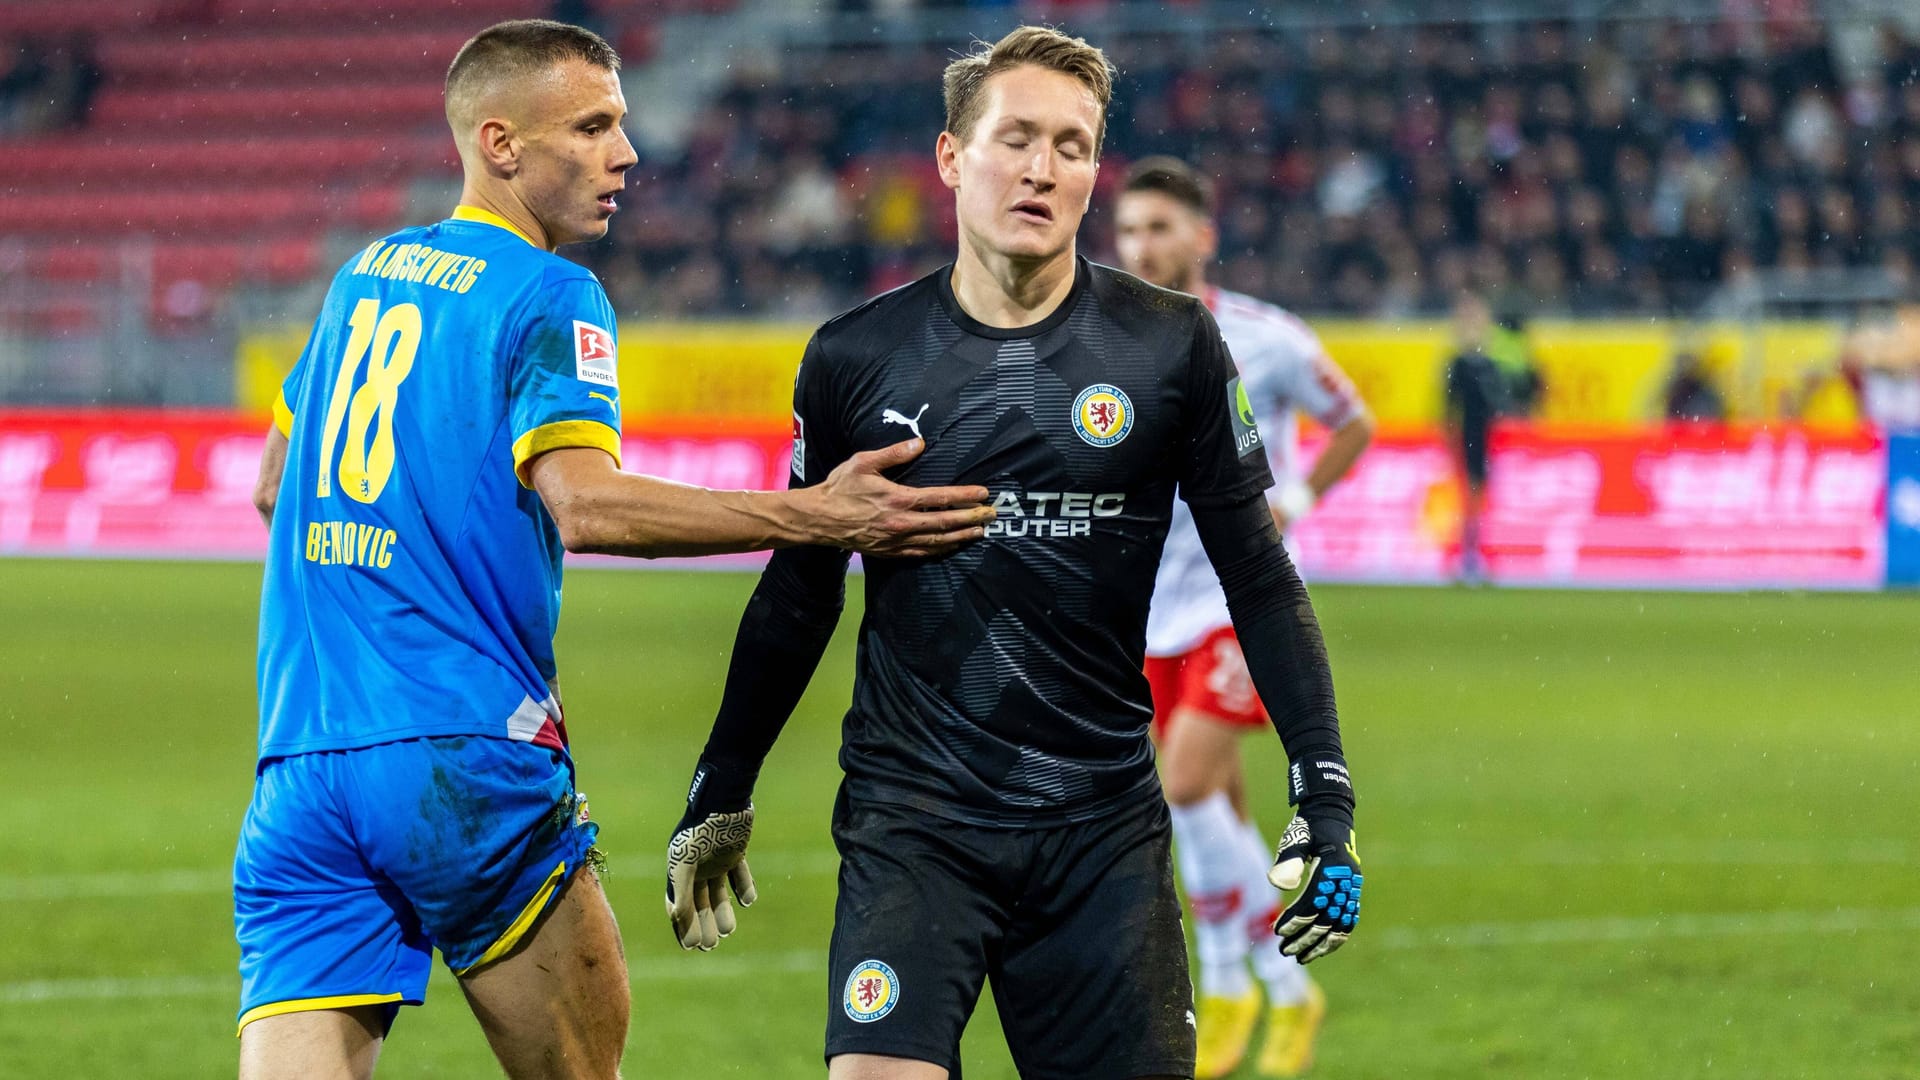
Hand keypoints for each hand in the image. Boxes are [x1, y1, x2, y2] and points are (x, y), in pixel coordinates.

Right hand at [665, 762, 757, 950]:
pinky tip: (747, 901)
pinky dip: (744, 888)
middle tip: (710, 946)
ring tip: (728, 930)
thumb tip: (675, 918)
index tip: (691, 947)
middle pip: (698, 903)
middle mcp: (696, 868)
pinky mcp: (735, 852)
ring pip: (718, 893)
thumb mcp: (684, 865)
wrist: (723, 802)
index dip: (682, 926)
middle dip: (703, 925)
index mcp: (679, 870)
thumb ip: (680, 892)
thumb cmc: (699, 832)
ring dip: (722, 912)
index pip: (678, 905)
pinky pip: (739, 875)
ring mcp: (716, 861)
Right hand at [808, 439, 994, 556]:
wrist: (819, 518)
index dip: (965, 496)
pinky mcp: (890, 552)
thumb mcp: (864, 462)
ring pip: (936, 542)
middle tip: (992, 515)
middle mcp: (901, 523)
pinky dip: (940, 550)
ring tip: (979, 532)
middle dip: (971, 519)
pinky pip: (921, 554)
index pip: (940, 498)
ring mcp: (896, 541)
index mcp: (898, 499)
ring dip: (960, 536)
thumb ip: (894, 453)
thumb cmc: (840, 487)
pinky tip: (951, 546)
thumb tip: (920, 442)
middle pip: (945, 523)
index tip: (983, 494)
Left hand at [1268, 812, 1361, 963]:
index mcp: (1333, 868)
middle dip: (1304, 939)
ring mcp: (1352, 888)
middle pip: (1326, 919)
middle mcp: (1347, 882)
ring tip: (1301, 958)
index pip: (1313, 903)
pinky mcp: (1352, 892)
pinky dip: (1335, 938)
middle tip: (1284, 951)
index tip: (1278, 931)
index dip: (1296, 920)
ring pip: (1339, 925)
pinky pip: (1347, 921)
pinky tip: (1321, 949)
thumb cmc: (1308, 827)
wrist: (1330, 815)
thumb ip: (1288, 859)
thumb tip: (1278, 882)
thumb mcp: (1296, 838)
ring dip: (1320, 945)